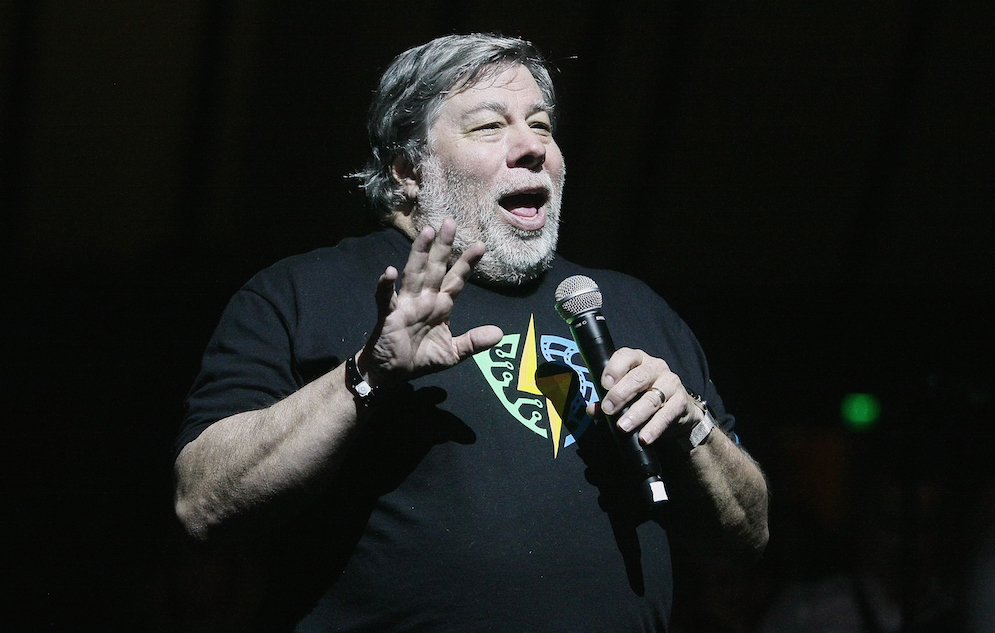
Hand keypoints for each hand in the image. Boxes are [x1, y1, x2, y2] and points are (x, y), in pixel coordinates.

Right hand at [358, 218, 503, 385]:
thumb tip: (500, 334)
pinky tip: (389, 271)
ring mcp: (405, 305)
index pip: (456, 280)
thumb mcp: (453, 353)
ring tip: (426, 232)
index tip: (481, 246)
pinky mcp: (388, 316)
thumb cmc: (420, 358)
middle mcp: (424, 300)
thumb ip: (474, 342)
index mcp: (440, 306)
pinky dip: (386, 286)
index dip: (467, 263)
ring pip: (413, 274)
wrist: (390, 373)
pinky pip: (386, 298)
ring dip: (419, 254)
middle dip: (443, 247)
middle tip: (450, 222)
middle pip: (435, 268)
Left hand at [585, 348, 704, 445]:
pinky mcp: (680, 401)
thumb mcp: (624, 396)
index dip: (614, 369)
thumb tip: (592, 410)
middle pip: (637, 377)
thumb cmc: (644, 396)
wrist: (678, 408)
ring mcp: (670, 382)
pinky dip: (654, 427)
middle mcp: (655, 367)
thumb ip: (606, 402)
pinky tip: (644, 437)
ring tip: (623, 427)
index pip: (625, 356)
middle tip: (608, 409)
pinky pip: (666, 414)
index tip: (604, 384)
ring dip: (635, 414)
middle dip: (620, 394)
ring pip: (651, 398)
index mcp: (638, 360)